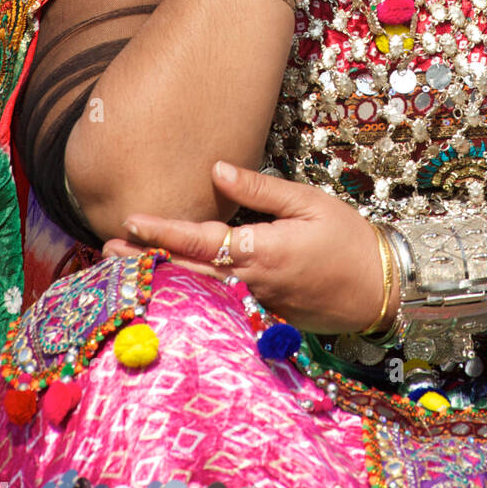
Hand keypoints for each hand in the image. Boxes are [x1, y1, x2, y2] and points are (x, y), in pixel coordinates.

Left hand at [102, 161, 397, 335]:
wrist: (380, 290)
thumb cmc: (348, 239)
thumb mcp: (308, 203)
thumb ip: (259, 189)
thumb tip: (216, 169)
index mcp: (262, 251)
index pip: (200, 240)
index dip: (163, 231)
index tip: (130, 221)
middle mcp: (251, 283)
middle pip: (187, 273)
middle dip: (146, 261)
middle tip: (106, 251)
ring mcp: (256, 305)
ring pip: (198, 293)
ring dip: (162, 279)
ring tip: (127, 268)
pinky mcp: (263, 317)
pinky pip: (218, 306)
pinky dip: (190, 294)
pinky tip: (171, 286)